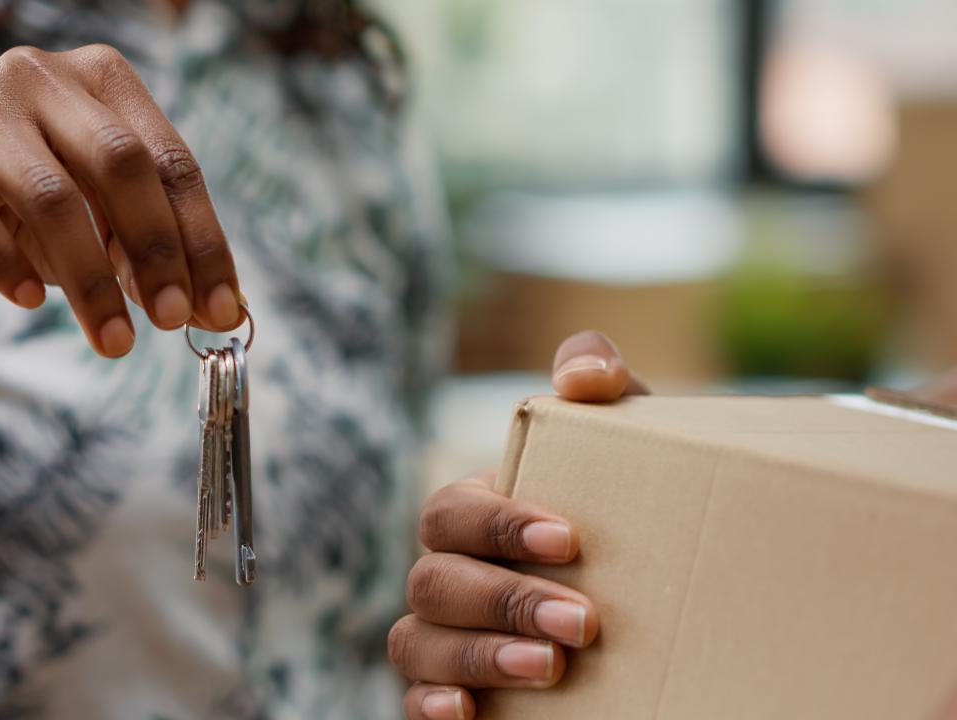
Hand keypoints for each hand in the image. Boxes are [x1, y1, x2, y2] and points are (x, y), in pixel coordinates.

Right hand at [0, 44, 241, 357]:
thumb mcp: (109, 230)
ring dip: (90, 279)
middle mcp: (41, 75)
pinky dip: (6, 264)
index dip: (201, 239)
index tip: (221, 308)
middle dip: (155, 251)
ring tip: (115, 341)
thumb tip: (224, 309)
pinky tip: (32, 301)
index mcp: (105, 79)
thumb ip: (159, 257)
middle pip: (119, 162)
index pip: (171, 160)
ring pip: (50, 196)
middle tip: (173, 320)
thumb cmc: (41, 222)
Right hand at [393, 330, 643, 718]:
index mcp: (474, 518)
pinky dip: (430, 706)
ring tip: (550, 668)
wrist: (668, 590)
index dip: (496, 525)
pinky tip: (469, 713)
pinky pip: (410, 702)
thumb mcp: (628, 444)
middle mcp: (448, 576)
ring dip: (477, 654)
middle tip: (583, 621)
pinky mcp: (450, 691)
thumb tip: (581, 375)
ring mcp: (443, 637)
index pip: (450, 513)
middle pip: (433, 582)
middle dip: (503, 600)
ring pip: (415, 643)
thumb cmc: (630, 507)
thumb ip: (607, 390)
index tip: (569, 541)